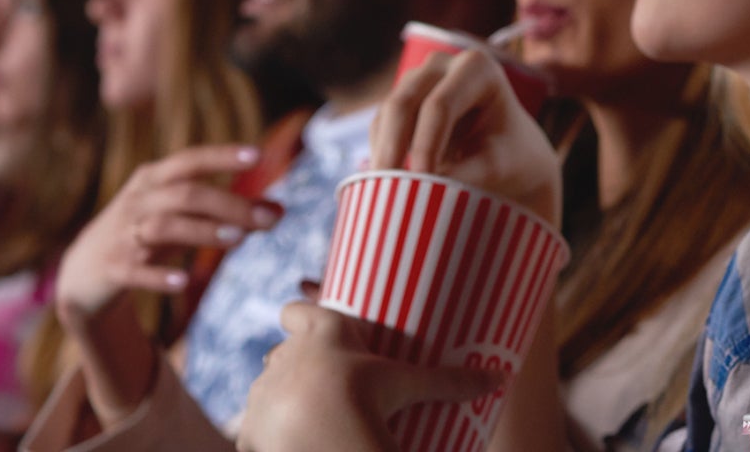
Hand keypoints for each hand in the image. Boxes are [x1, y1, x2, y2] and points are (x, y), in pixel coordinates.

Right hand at [53, 144, 272, 325]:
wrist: (82, 274)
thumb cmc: (143, 236)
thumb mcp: (180, 217)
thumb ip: (225, 211)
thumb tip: (279, 210)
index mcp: (153, 180)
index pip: (190, 160)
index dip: (222, 156)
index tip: (258, 155)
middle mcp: (137, 201)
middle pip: (186, 194)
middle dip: (230, 204)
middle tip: (268, 219)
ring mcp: (123, 234)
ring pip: (165, 226)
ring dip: (203, 231)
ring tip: (238, 240)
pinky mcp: (113, 268)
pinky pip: (136, 270)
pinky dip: (160, 276)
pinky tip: (184, 283)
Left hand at [237, 301, 505, 451]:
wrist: (324, 448)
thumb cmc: (366, 408)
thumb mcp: (410, 390)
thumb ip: (450, 381)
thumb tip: (500, 376)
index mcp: (319, 336)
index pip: (297, 311)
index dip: (301, 314)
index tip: (308, 322)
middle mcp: (283, 358)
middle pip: (283, 351)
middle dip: (298, 363)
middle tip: (325, 379)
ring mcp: (262, 394)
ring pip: (268, 387)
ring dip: (282, 397)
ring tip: (309, 415)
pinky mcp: (249, 430)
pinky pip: (253, 425)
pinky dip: (269, 431)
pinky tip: (286, 439)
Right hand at [369, 50, 560, 224]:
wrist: (513, 154)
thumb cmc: (511, 156)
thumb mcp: (496, 166)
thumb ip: (463, 175)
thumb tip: (421, 188)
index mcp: (477, 68)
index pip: (440, 106)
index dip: (425, 145)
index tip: (421, 183)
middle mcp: (443, 64)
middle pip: (403, 103)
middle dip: (392, 149)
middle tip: (386, 191)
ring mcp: (418, 78)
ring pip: (387, 115)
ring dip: (384, 154)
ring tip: (384, 193)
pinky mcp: (402, 100)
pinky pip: (381, 127)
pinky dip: (382, 154)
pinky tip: (385, 183)